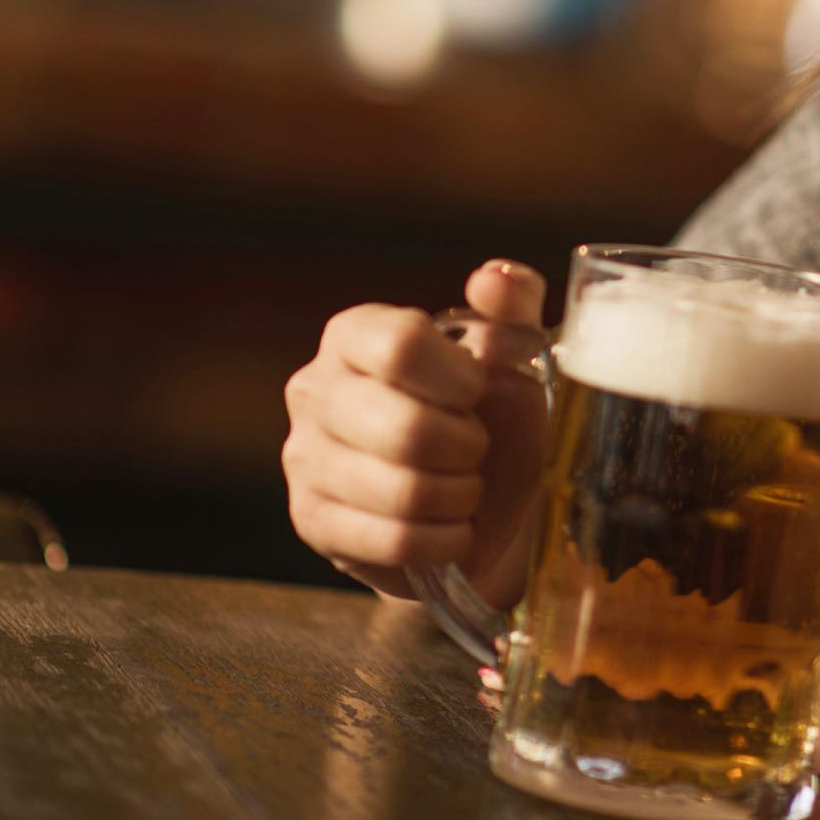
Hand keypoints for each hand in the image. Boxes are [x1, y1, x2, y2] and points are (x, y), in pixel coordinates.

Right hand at [283, 260, 551, 602]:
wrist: (480, 506)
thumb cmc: (494, 418)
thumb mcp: (515, 354)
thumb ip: (514, 303)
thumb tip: (491, 279)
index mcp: (356, 333)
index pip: (399, 345)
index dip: (458, 378)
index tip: (479, 393)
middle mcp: (314, 388)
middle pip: (403, 427)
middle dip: (465, 447)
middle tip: (477, 448)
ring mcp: (304, 458)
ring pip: (399, 490)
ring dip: (458, 496)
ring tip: (467, 487)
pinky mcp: (311, 522)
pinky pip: (390, 540)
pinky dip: (442, 539)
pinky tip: (451, 526)